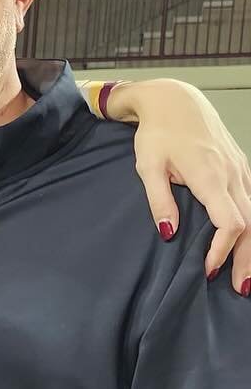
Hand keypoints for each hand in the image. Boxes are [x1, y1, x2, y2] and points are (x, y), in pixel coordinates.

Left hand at [122, 81, 250, 287]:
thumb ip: (159, 201)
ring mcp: (240, 169)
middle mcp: (232, 174)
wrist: (174, 100)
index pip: (230, 222)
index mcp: (210, 176)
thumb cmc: (157, 134)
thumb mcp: (147, 167)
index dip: (223, 250)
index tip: (208, 270)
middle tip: (240, 288)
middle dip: (247, 258)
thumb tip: (168, 233)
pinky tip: (247, 243)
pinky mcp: (240, 166)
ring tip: (245, 274)